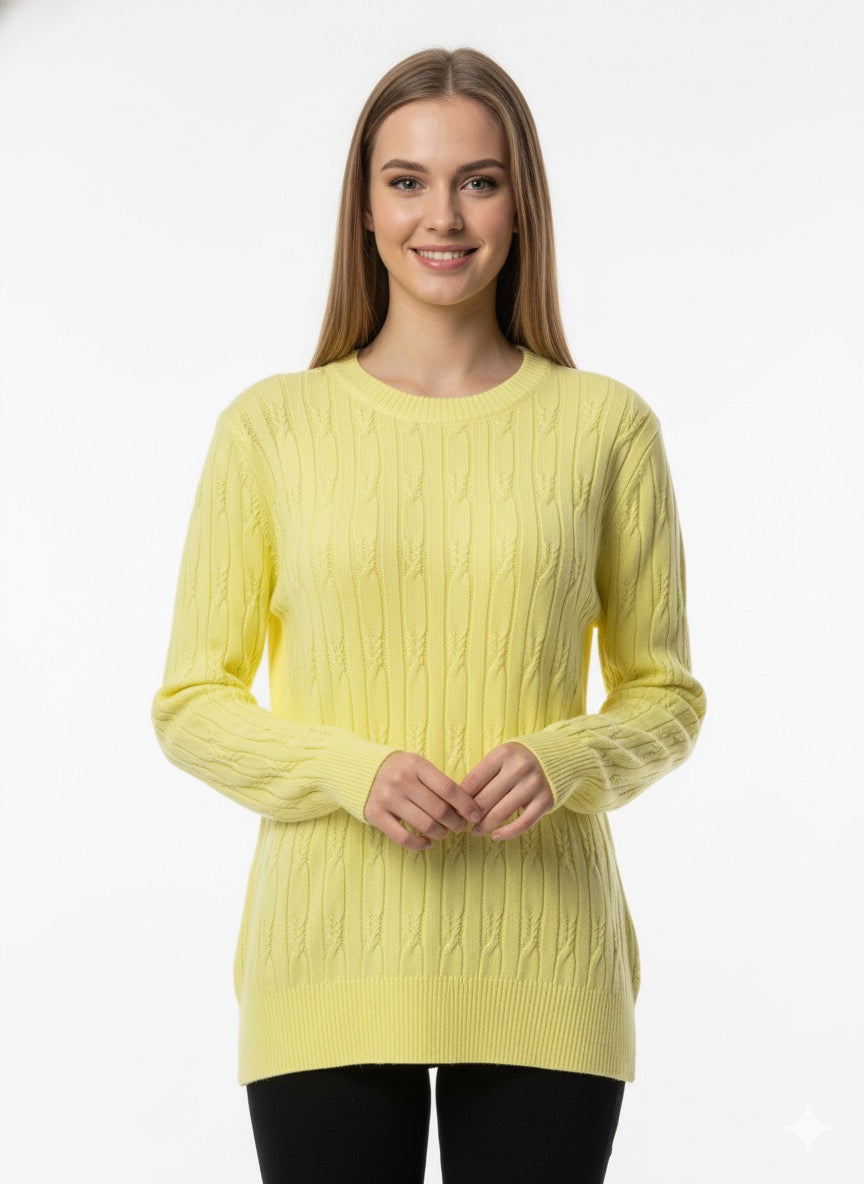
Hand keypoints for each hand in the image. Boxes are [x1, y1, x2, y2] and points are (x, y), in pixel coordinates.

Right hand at [364, 751, 483, 850]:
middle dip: (456, 823)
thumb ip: (438, 782)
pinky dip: (420, 844)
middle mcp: (401, 780)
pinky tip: (427, 842)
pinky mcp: (375, 815)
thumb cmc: (397, 769)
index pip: (449, 788)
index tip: (476, 815)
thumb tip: (466, 807)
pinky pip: (404, 838)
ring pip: (425, 825)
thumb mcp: (417, 765)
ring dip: (440, 834)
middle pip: (439, 810)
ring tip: (443, 832)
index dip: (466, 805)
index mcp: (415, 764)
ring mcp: (387, 798)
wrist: (357, 769)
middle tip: (460, 826)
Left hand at [460, 742, 553, 839]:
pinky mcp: (546, 800)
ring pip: (501, 813)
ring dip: (484, 827)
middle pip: (485, 799)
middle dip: (469, 816)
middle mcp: (518, 768)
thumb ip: (485, 773)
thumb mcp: (503, 756)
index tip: (453, 809)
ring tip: (475, 831)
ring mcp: (533, 785)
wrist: (562, 755)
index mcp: (503, 754)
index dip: (460, 799)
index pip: (473, 781)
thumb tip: (459, 800)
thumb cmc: (523, 759)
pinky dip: (507, 833)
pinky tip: (496, 837)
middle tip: (461, 824)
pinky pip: (523, 823)